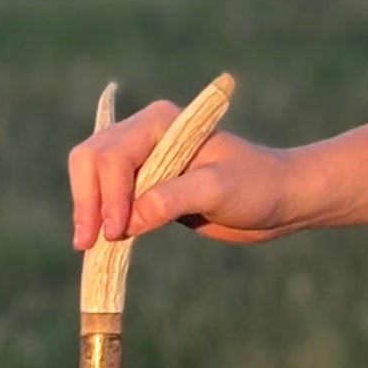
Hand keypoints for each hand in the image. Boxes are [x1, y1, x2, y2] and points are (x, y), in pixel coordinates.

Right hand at [69, 97, 301, 247]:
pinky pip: (106, 197)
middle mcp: (145, 134)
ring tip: (92, 246)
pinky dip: (99, 217)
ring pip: (91, 177)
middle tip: (89, 243)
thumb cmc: (257, 186)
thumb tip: (128, 220)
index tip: (118, 230)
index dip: (110, 193)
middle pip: (91, 160)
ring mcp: (142, 159)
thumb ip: (174, 198)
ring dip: (88, 210)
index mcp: (162, 122)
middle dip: (88, 200)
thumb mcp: (219, 189)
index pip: (115, 153)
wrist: (279, 199)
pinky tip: (101, 242)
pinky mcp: (144, 185)